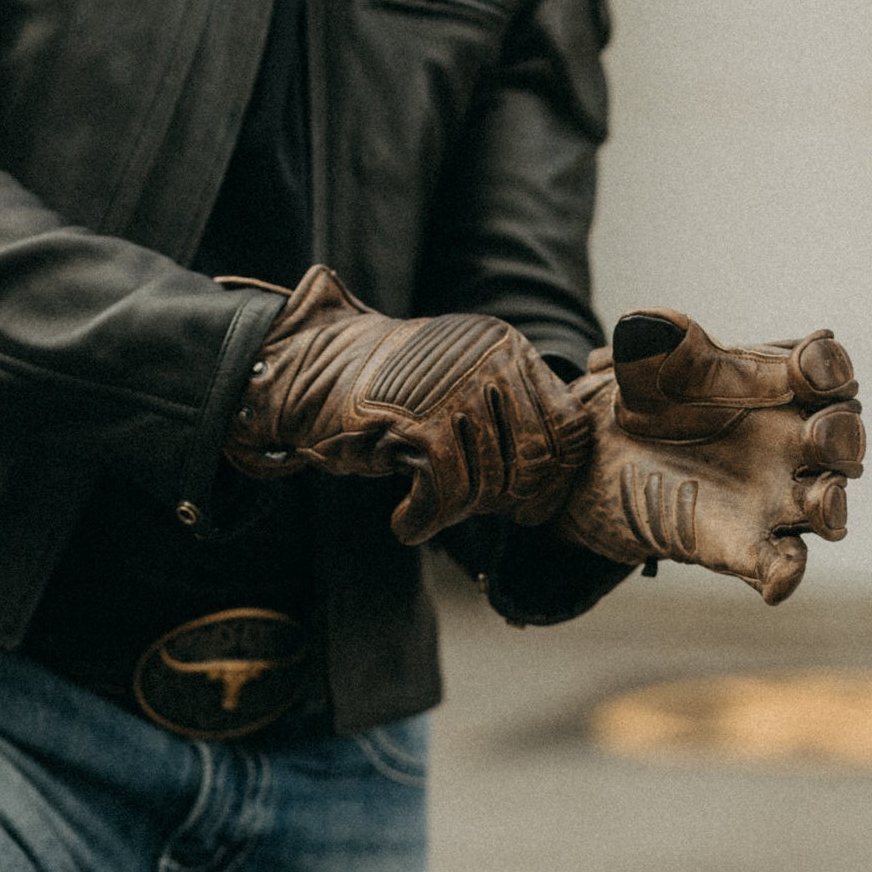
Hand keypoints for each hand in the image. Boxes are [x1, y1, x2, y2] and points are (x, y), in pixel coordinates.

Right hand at [222, 265, 589, 543]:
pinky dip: (425, 518)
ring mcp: (456, 387)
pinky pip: (446, 492)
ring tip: (428, 509)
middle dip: (504, 500)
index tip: (530, 507)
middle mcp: (490, 359)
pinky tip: (406, 522)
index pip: (568, 426)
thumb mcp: (462, 388)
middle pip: (534, 461)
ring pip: (491, 482)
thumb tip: (553, 488)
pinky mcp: (417, 419)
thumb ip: (509, 419)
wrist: (303, 368)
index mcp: (509, 348)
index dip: (556, 479)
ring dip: (457, 512)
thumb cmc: (386, 391)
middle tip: (465, 507)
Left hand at [554, 308, 864, 602]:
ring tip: (819, 500)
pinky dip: (786, 574)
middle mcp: (795, 442)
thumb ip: (654, 344)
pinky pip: (781, 563)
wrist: (612, 456)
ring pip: (829, 505)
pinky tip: (778, 580)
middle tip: (817, 433)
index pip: (828, 372)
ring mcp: (778, 496)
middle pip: (844, 440)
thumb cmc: (651, 399)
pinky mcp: (748, 544)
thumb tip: (648, 326)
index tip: (804, 368)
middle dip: (841, 437)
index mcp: (783, 386)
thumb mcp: (645, 365)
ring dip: (832, 503)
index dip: (827, 368)